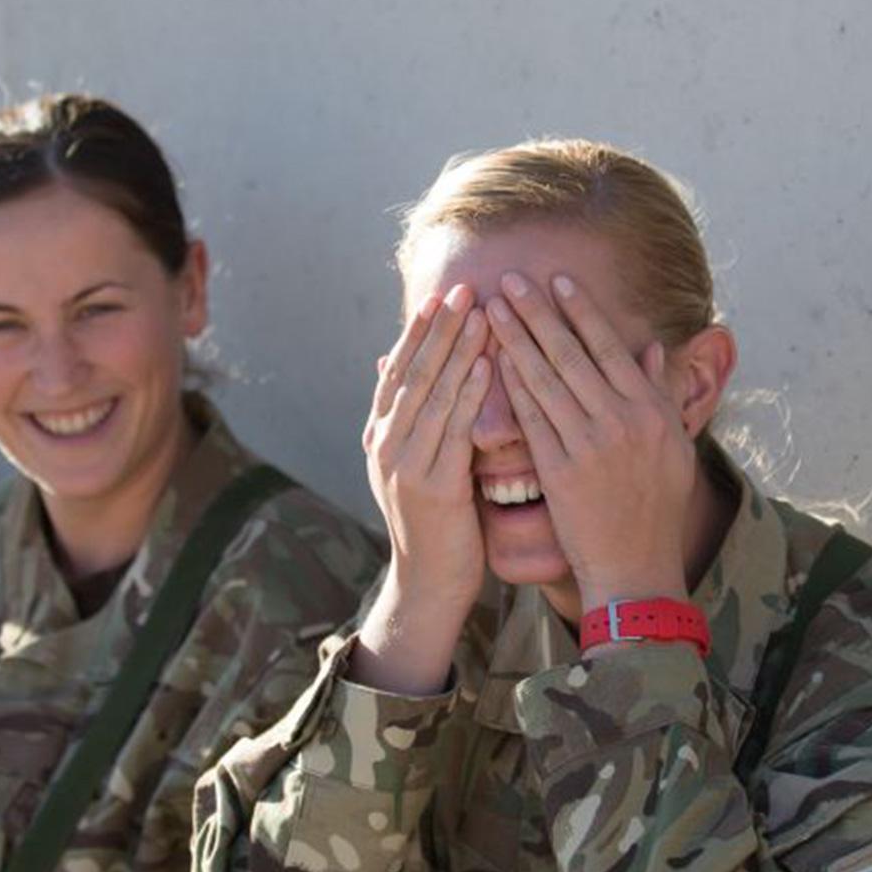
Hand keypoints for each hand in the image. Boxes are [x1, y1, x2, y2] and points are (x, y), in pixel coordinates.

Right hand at [349, 284, 495, 694]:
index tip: (440, 297)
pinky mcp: (432, 487)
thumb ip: (410, 418)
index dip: (418, 333)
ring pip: (433, 395)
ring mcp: (405, 466)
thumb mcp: (415, 464)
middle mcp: (385, 446)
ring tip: (482, 313)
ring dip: (459, 350)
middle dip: (440, 329)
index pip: (398, 372)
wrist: (429, 583)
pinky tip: (490, 365)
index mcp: (380, 437)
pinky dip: (471, 393)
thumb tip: (389, 366)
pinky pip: (454, 429)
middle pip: (413, 374)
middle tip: (464, 288)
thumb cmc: (435, 523)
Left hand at [485, 272, 696, 613]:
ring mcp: (589, 445)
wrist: (635, 566)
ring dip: (515, 340)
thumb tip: (653, 348)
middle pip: (571, 354)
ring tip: (490, 309)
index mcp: (651, 410)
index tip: (556, 280)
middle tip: (509, 280)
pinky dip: (510, 388)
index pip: (609, 347)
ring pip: (545, 381)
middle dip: (537, 313)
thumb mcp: (673, 447)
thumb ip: (660, 394)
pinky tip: (491, 362)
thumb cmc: (654, 508)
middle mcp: (622, 421)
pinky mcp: (560, 472)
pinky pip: (530, 421)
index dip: (580, 311)